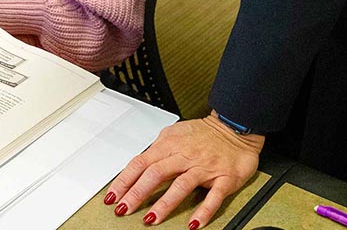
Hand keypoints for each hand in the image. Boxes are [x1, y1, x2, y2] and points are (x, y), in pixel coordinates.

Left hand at [105, 113, 263, 226]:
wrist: (233, 127)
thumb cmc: (203, 133)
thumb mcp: (174, 134)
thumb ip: (158, 149)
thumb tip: (140, 163)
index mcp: (169, 145)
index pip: (140, 163)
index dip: (125, 180)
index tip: (113, 195)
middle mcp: (184, 156)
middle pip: (155, 173)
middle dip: (137, 192)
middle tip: (124, 209)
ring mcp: (204, 168)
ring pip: (181, 185)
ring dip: (164, 203)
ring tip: (151, 219)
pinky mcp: (224, 178)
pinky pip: (214, 197)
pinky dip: (204, 211)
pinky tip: (193, 224)